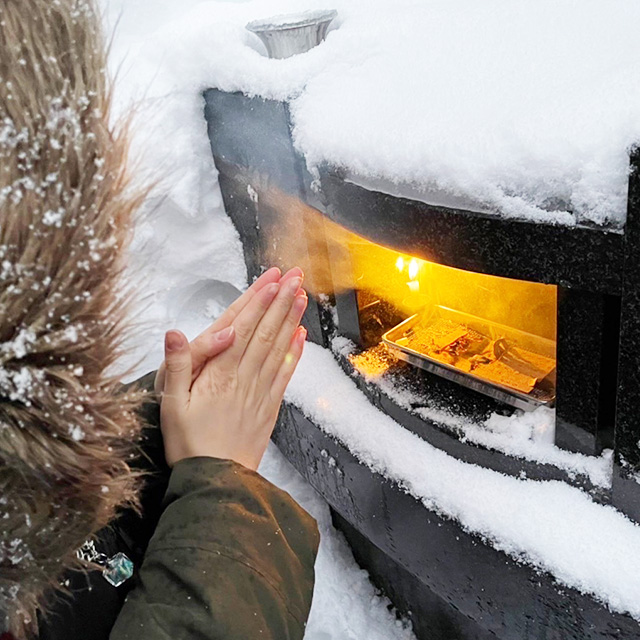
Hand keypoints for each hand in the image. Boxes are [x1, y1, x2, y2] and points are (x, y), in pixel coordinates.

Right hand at [160, 268, 307, 469]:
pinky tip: (301, 337)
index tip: (273, 280)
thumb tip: (174, 332)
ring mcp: (261, 392)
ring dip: (291, 320)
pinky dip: (294, 353)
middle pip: (266, 332)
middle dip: (281, 301)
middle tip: (296, 276)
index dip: (259, 302)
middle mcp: (245, 378)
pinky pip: (285, 374)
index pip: (243, 329)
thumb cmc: (189, 443)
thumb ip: (177, 365)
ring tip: (302, 296)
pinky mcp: (270, 406)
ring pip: (279, 348)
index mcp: (220, 374)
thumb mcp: (171, 404)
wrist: (216, 480)